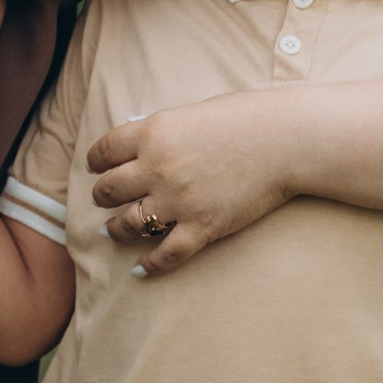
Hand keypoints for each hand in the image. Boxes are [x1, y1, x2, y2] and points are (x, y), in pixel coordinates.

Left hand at [85, 90, 300, 272]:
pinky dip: (149, 266)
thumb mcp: (192, 112)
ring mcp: (178, 201)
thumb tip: (135, 139)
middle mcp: (158, 168)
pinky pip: (165, 254)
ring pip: (128, 224)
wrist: (287, 140)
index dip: (95, 161)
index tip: (95, 168)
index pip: (104, 151)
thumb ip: (162, 130)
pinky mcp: (201, 227)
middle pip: (109, 190)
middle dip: (101, 196)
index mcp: (153, 132)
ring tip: (112, 231)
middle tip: (103, 199)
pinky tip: (139, 270)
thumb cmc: (245, 118)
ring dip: (115, 229)